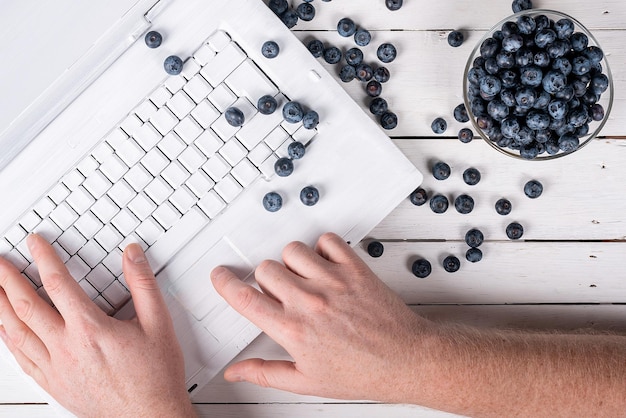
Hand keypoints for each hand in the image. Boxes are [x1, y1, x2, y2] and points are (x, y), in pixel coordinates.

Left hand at [0, 234, 194, 417]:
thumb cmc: (154, 376)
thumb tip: (132, 256)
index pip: (57, 283)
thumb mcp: (159, 324)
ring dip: (0, 307)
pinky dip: (7, 340)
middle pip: (26, 306)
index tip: (34, 243)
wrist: (149, 417)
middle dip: (7, 279)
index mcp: (90, 329)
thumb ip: (143, 284)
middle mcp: (67, 348)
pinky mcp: (54, 384)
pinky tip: (4, 331)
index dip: (43, 257)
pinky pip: (21, 358)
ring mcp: (56, 368)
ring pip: (16, 333)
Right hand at [211, 232, 431, 401]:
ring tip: (304, 278)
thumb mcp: (307, 382)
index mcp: (293, 331)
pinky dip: (323, 247)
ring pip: (292, 250)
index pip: (245, 298)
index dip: (225, 283)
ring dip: (292, 262)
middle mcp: (309, 302)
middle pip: (265, 268)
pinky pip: (327, 240)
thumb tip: (237, 371)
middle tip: (279, 291)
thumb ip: (265, 372)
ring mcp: (333, 282)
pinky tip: (327, 265)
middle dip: (265, 278)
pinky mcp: (355, 269)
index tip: (221, 276)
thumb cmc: (362, 373)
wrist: (406, 361)